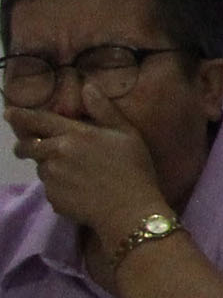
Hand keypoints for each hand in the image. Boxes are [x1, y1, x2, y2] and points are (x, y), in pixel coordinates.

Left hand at [6, 95, 169, 268]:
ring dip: (48, 167)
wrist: (130, 211)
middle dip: (25, 146)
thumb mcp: (127, 134)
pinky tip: (79, 192)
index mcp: (73, 134)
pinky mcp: (52, 198)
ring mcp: (51, 178)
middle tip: (32, 149)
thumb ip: (104, 110)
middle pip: (27, 146)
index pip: (37, 120)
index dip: (19, 116)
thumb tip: (88, 86)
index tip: (8, 113)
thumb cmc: (134, 169)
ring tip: (73, 175)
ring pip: (40, 168)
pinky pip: (50, 189)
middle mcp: (55, 154)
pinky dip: (58, 188)